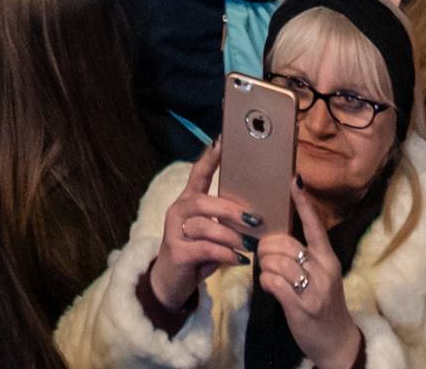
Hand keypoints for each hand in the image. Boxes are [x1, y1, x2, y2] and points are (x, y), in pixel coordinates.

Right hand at [148, 140, 254, 314]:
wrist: (170, 285)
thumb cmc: (196, 255)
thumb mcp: (210, 235)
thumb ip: (224, 222)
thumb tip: (255, 215)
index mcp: (187, 201)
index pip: (198, 173)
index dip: (210, 158)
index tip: (222, 140)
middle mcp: (178, 211)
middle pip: (203, 201)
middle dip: (231, 210)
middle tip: (254, 220)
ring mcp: (174, 231)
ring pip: (205, 226)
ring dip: (231, 236)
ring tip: (249, 245)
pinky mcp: (177, 252)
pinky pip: (205, 249)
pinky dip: (225, 254)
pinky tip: (239, 260)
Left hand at [257, 193, 354, 368]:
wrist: (337, 342)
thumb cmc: (323, 304)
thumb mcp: (321, 276)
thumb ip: (305, 257)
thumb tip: (277, 237)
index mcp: (328, 259)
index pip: (315, 226)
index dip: (303, 204)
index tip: (294, 180)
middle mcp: (324, 270)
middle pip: (286, 244)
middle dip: (267, 247)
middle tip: (263, 255)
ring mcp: (313, 290)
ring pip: (276, 262)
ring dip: (264, 266)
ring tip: (267, 273)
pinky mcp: (301, 307)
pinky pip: (273, 283)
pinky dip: (265, 282)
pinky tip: (268, 286)